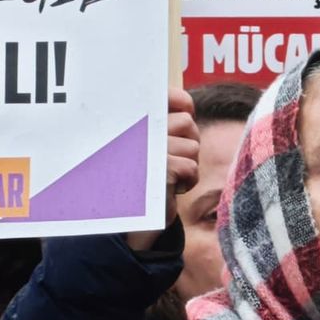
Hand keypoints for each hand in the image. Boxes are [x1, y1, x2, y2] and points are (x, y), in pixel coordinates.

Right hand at [128, 88, 199, 250]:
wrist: (127, 222)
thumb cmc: (140, 179)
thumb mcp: (149, 146)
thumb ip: (164, 124)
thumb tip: (187, 107)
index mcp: (135, 121)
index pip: (166, 97)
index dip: (181, 102)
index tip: (185, 110)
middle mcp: (140, 131)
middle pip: (186, 123)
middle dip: (187, 141)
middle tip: (171, 159)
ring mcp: (150, 149)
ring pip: (192, 146)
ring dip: (187, 163)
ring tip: (167, 175)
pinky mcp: (161, 168)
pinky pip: (191, 167)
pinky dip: (187, 180)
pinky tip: (170, 188)